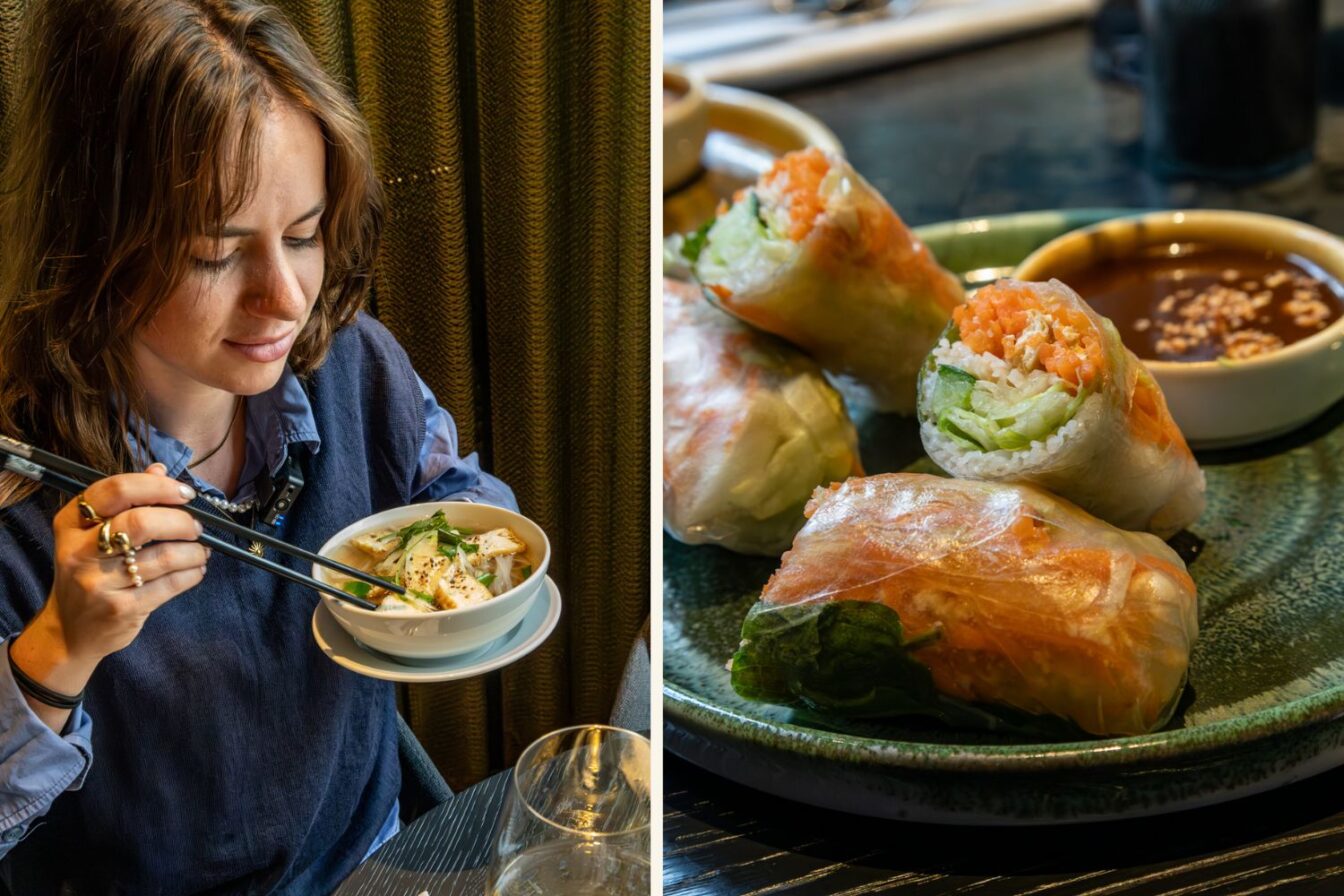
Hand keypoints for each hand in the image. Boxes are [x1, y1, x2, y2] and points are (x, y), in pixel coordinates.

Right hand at [19, 463, 207, 676]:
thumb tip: (158, 468)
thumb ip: (126, 502)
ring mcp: (98, 583)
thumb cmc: (89, 574)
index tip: (185, 493)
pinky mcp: (121, 609)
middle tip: (196, 526)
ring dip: (194, 551)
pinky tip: (195, 569)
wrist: (69, 632)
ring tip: (200, 550)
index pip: (116, 490)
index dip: (158, 486)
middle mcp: (79, 552)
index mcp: (71, 524)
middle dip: (181, 521)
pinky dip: (193, 573)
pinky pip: (171, 584)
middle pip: (142, 522)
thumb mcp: (92, 536)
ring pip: (164, 556)